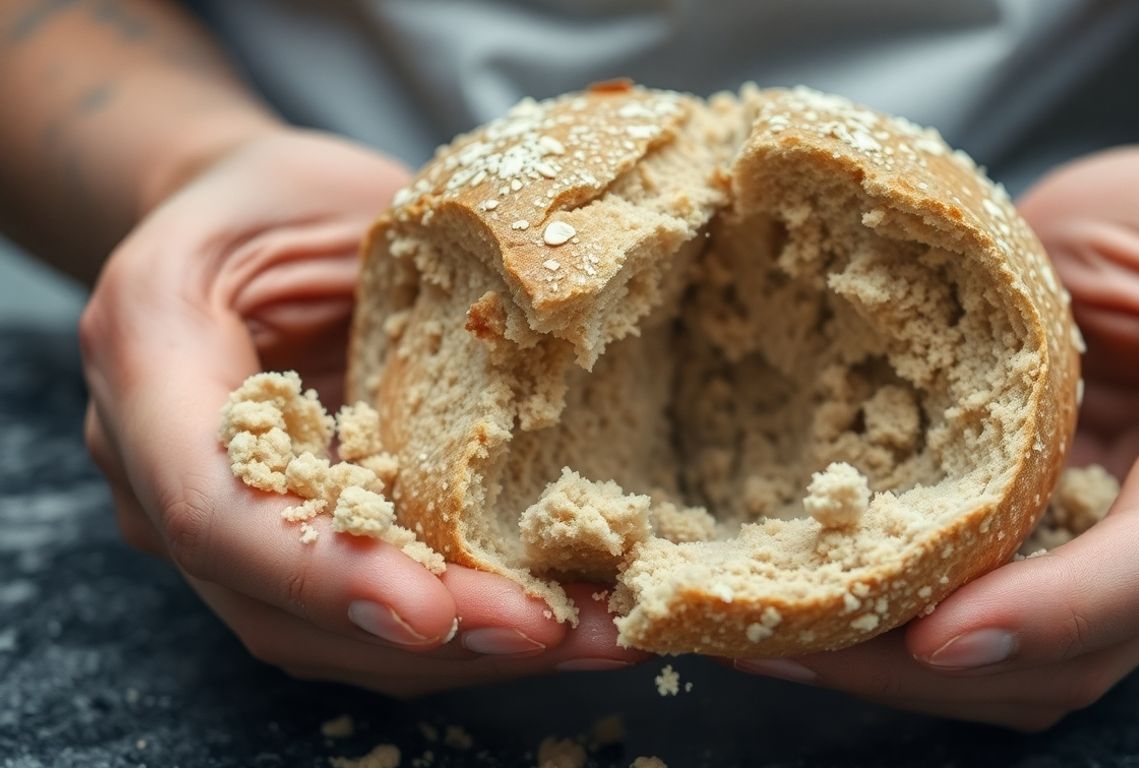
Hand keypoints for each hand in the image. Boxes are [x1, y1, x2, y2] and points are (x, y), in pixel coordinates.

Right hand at [80, 130, 645, 694]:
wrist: (235, 233)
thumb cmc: (284, 200)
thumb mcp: (334, 193)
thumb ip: (409, 268)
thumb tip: (570, 326)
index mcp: (149, 359)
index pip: (218, 506)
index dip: (326, 572)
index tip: (434, 612)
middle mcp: (158, 472)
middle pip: (277, 607)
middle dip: (431, 639)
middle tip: (565, 632)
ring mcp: (215, 531)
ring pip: (325, 639)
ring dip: (466, 656)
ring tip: (599, 635)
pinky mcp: (285, 555)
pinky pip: (363, 622)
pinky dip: (464, 636)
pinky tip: (568, 619)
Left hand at [731, 145, 1138, 728]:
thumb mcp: (1101, 218)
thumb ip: (1024, 308)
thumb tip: (873, 398)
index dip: (1056, 606)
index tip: (933, 633)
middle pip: (1102, 646)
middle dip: (943, 669)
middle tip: (798, 645)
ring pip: (1060, 674)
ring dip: (917, 681)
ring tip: (784, 646)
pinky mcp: (1121, 573)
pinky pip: (1033, 649)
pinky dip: (931, 657)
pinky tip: (831, 629)